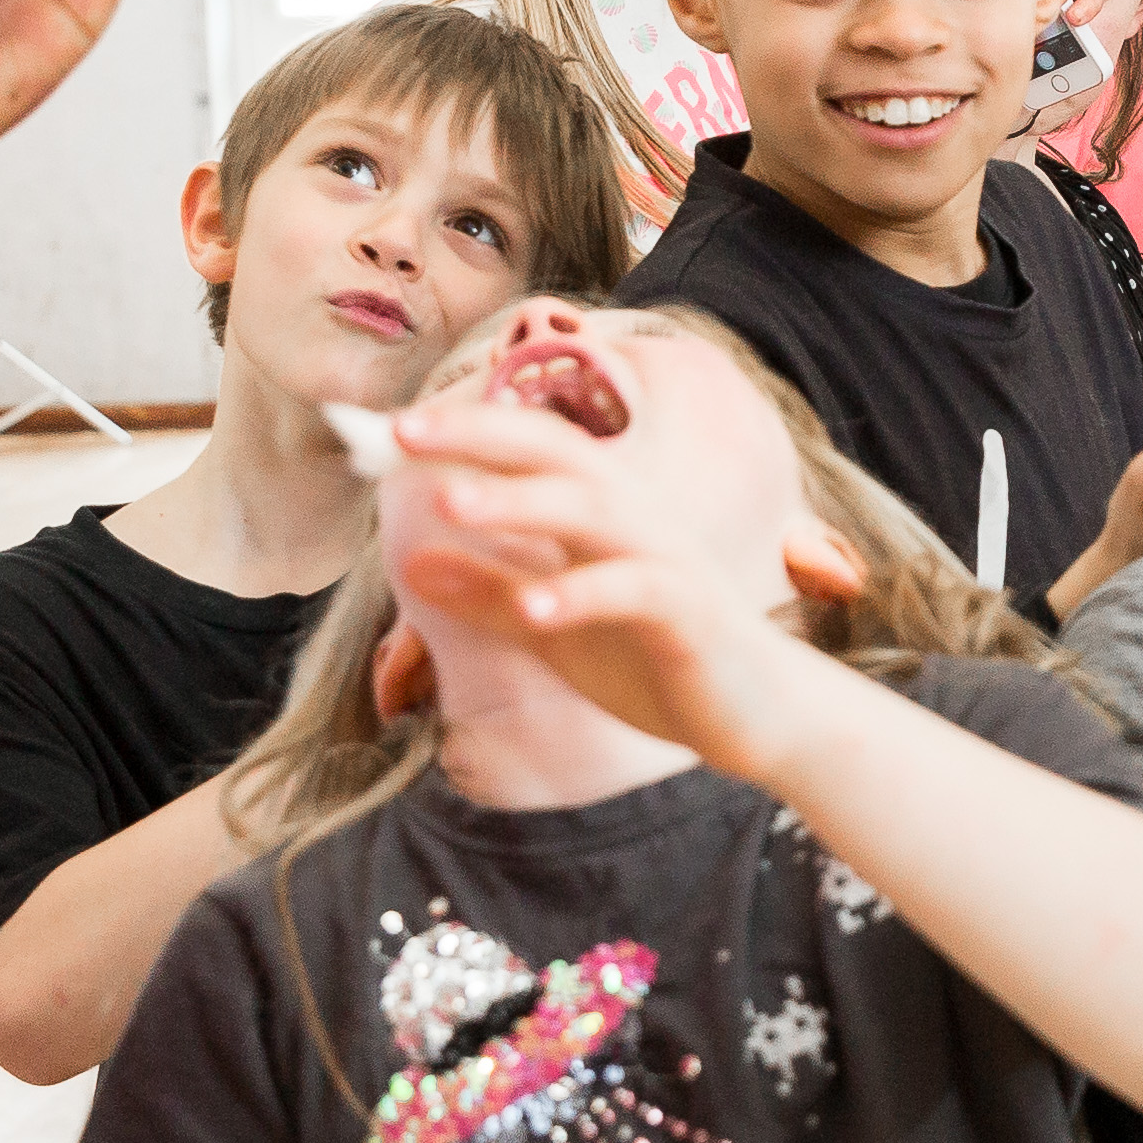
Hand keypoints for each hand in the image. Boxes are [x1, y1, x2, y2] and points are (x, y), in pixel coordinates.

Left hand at [375, 393, 834, 769]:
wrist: (758, 714)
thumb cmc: (656, 659)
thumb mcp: (553, 627)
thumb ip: (489, 594)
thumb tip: (411, 563)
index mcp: (598, 512)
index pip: (525, 449)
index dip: (460, 432)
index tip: (385, 427)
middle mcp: (633, 518)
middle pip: (555, 452)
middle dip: (480, 435)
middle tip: (404, 432)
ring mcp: (665, 561)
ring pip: (592, 509)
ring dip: (521, 502)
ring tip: (451, 502)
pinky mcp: (690, 613)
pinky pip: (636, 590)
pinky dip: (584, 593)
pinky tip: (535, 608)